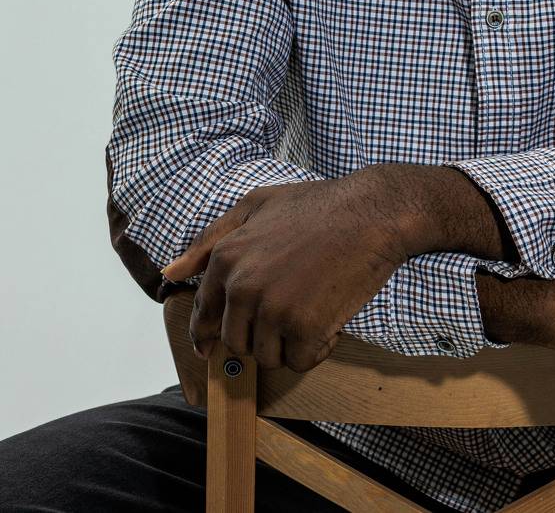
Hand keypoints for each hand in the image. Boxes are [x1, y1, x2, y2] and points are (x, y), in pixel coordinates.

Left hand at [160, 172, 408, 371]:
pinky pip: (300, 361)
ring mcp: (273, 309)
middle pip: (235, 341)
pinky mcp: (305, 328)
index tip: (213, 348)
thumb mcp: (256, 205)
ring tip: (312, 310)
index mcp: (226, 257)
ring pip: (266, 356)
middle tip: (289, 312)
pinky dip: (316, 349)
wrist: (371, 212)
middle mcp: (243, 286)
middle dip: (259, 334)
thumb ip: (210, 240)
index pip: (204, 314)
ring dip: (288, 344)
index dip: (209, 334)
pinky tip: (329, 323)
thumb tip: (170, 273)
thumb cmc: (317, 205)